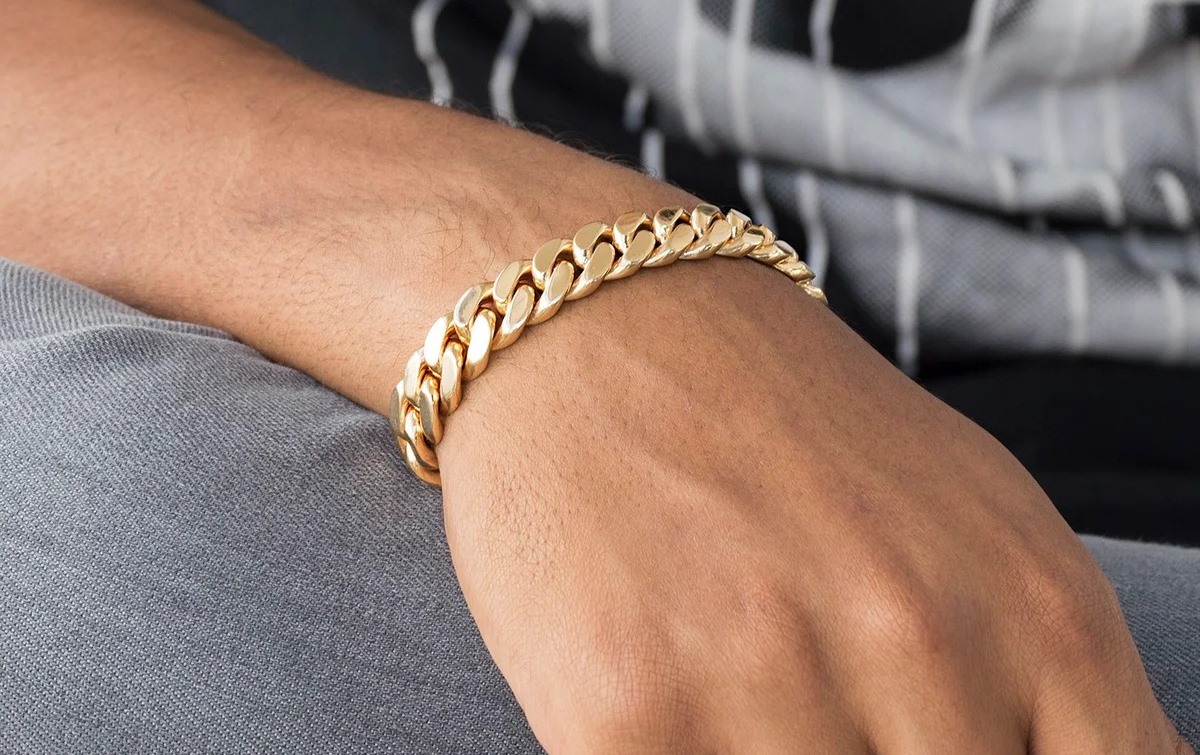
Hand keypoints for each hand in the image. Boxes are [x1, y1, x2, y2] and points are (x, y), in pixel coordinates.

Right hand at [438, 254, 1190, 752]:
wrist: (602, 317)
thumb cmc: (783, 419)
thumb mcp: (976, 522)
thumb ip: (1047, 673)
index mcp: (1039, 610)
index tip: (973, 748)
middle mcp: (917, 645)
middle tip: (833, 710)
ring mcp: (766, 679)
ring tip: (742, 692)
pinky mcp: (624, 716)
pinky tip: (674, 704)